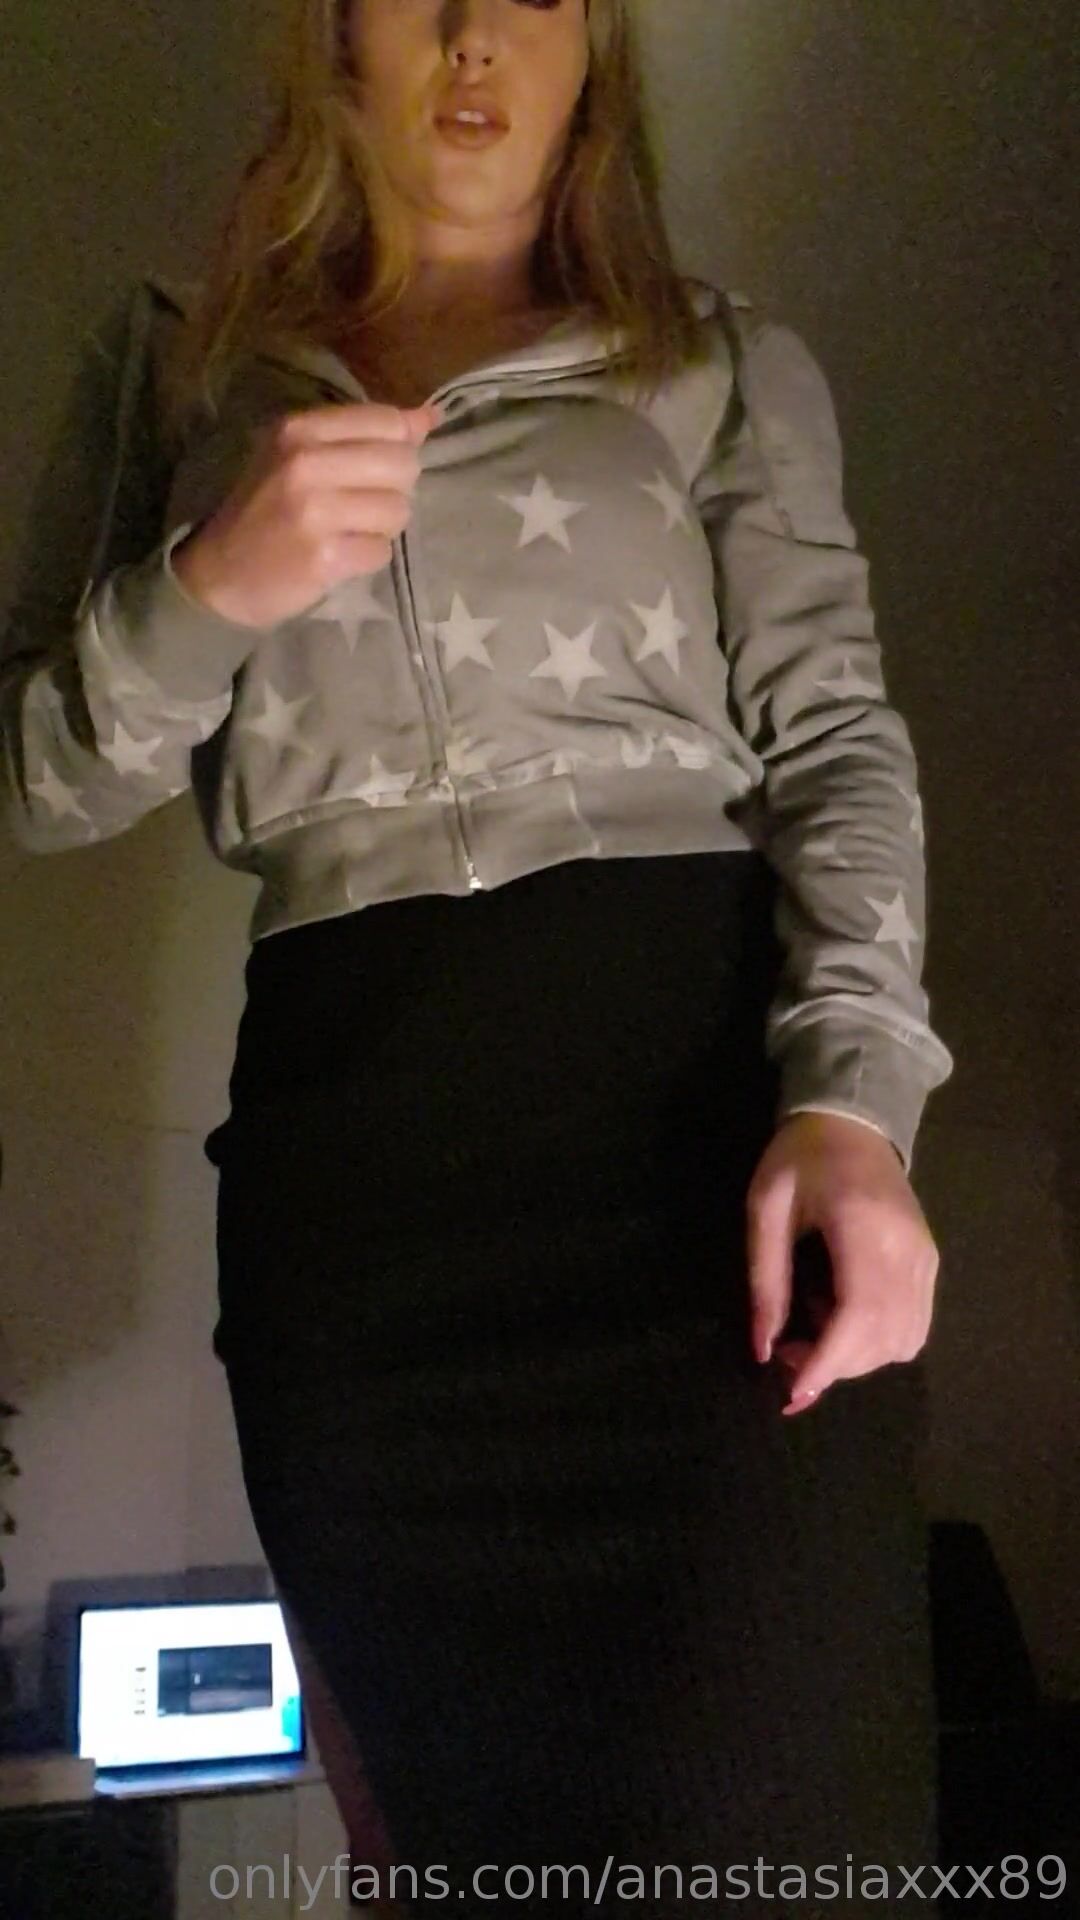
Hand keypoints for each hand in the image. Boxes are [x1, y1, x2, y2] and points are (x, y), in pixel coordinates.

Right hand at [171, 398, 442, 629]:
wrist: (220, 573)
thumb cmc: (267, 509)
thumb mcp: (303, 455)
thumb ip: (365, 434)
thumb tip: (429, 416)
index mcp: (300, 428)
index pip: (387, 421)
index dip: (397, 447)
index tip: (373, 468)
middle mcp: (306, 463)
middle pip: (402, 464)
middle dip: (395, 489)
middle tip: (363, 505)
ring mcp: (314, 511)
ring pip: (398, 510)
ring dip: (383, 527)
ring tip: (350, 531)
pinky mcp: (325, 556)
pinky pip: (382, 550)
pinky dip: (369, 557)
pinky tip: (342, 556)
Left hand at [744, 1111, 939, 1416]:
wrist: (852, 1119)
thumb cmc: (800, 1157)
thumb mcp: (765, 1209)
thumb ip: (765, 1280)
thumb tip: (763, 1350)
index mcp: (863, 1228)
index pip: (858, 1316)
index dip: (828, 1364)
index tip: (793, 1394)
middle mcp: (907, 1250)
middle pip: (883, 1338)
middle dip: (834, 1365)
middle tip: (786, 1353)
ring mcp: (926, 1259)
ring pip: (904, 1340)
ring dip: (857, 1358)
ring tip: (812, 1332)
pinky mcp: (930, 1263)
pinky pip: (915, 1325)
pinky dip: (879, 1341)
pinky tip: (843, 1320)